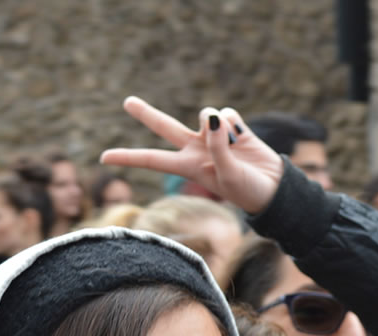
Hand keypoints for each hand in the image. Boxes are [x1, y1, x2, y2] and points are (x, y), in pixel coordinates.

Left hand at [100, 96, 284, 213]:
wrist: (274, 189)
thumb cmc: (248, 190)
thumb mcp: (228, 174)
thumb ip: (216, 145)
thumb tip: (211, 116)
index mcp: (188, 167)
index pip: (152, 159)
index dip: (128, 157)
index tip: (103, 158)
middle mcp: (196, 150)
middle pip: (165, 127)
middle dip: (146, 114)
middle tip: (127, 102)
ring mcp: (213, 138)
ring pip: (204, 114)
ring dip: (217, 124)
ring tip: (232, 145)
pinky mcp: (232, 128)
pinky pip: (227, 114)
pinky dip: (234, 124)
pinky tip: (243, 139)